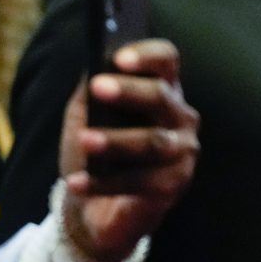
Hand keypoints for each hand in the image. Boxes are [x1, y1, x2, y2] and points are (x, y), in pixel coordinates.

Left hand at [58, 39, 198, 261]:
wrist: (95, 205)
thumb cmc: (95, 151)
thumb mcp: (86, 114)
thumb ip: (90, 90)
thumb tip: (91, 69)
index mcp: (162, 91)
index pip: (166, 61)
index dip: (147, 56)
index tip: (119, 57)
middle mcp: (181, 118)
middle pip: (162, 97)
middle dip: (130, 91)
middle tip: (98, 86)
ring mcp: (182, 153)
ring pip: (154, 142)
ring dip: (117, 140)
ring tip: (85, 140)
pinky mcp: (173, 186)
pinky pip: (140, 182)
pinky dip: (104, 183)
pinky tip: (78, 183)